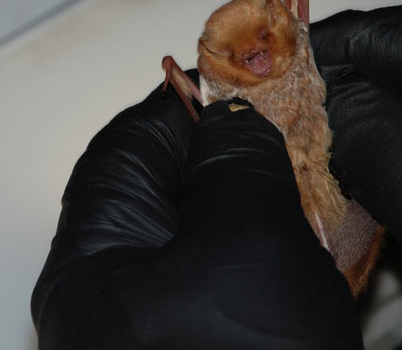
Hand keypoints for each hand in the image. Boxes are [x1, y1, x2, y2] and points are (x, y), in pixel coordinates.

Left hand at [31, 72, 361, 348]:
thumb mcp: (241, 249)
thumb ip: (235, 167)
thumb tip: (232, 113)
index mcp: (95, 262)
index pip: (124, 151)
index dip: (178, 105)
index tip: (229, 79)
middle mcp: (114, 296)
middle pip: (162, 192)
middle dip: (223, 154)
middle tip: (276, 127)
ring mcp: (158, 327)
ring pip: (203, 238)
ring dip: (253, 203)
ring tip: (299, 176)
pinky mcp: (203, 343)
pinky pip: (228, 281)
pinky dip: (266, 253)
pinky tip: (306, 243)